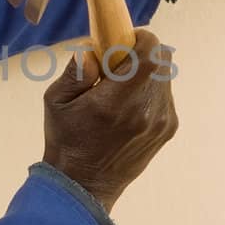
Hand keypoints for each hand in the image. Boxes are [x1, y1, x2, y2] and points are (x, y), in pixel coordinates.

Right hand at [41, 29, 178, 214]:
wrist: (84, 186)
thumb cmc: (67, 141)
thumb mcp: (56, 101)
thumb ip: (77, 70)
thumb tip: (93, 50)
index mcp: (119, 100)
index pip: (150, 51)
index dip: (138, 38)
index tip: (120, 41)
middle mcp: (148, 110)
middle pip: (163, 60)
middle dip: (142, 53)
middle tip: (117, 64)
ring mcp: (162, 122)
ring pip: (165, 77)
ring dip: (146, 73)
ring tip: (120, 89)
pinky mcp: (167, 131)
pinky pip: (165, 96)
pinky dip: (150, 91)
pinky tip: (128, 107)